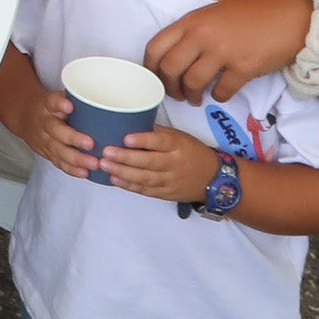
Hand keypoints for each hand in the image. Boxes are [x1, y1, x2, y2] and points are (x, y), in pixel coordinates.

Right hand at [6, 77, 100, 182]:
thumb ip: (78, 100)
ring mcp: (44, 139)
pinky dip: (71, 169)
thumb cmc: (51, 107)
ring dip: (76, 159)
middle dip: (73, 138)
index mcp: (48, 105)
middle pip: (56, 131)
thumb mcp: (59, 96)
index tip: (69, 106)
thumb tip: (110, 101)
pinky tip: (84, 173)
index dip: (60, 104)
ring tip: (93, 163)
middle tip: (91, 143)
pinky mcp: (46, 153)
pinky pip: (58, 162)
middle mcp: (44, 122)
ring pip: (58, 150)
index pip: (52, 102)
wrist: (25, 117)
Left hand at [98, 127, 227, 206]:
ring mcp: (170, 181)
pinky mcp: (166, 194)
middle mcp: (174, 164)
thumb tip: (130, 124)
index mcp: (178, 145)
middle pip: (149, 162)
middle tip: (106, 152)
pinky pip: (146, 190)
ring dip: (123, 173)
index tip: (126, 138)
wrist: (213, 179)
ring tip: (105, 166)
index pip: (160, 142)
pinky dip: (129, 185)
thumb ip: (157, 133)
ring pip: (145, 178)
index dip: (143, 141)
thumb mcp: (180, 137)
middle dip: (126, 158)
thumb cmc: (192, 153)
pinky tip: (115, 179)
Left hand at [146, 0, 306, 102]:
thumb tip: (176, 55)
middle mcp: (203, 34)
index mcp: (193, 20)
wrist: (294, 18)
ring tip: (196, 99)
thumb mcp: (216, 13)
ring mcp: (223, 51)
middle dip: (169, 87)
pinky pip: (222, 91)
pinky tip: (221, 94)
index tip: (153, 78)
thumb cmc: (255, 15)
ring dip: (192, 96)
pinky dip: (219, 97)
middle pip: (170, 68)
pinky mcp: (244, 67)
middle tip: (175, 94)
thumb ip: (194, 31)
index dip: (150, 68)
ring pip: (193, 83)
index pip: (156, 47)